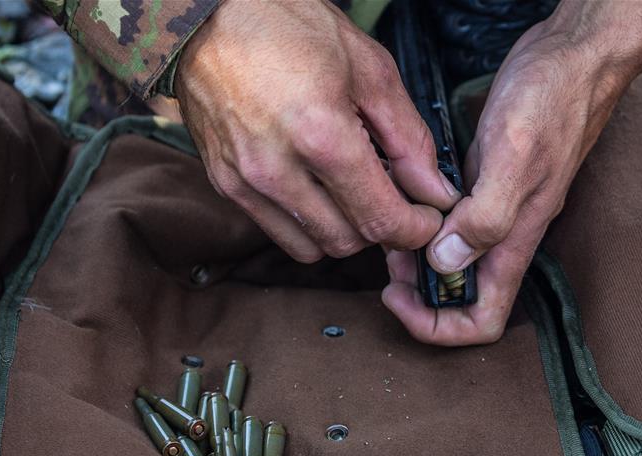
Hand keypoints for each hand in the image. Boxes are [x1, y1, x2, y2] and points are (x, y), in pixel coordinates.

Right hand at [175, 0, 460, 262]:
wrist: (206, 13)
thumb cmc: (289, 26)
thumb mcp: (369, 69)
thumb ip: (408, 139)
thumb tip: (434, 192)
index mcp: (320, 135)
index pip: (380, 219)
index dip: (414, 229)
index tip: (426, 218)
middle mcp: (277, 169)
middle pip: (348, 241)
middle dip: (380, 228)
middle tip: (393, 196)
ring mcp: (245, 182)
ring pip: (313, 247)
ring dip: (343, 230)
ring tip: (352, 191)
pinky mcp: (225, 185)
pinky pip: (279, 232)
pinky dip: (308, 224)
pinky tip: (317, 188)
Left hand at [383, 0, 641, 344]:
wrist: (573, 58)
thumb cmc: (552, 101)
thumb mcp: (515, 158)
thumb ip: (484, 217)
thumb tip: (444, 262)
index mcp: (514, 242)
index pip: (483, 320)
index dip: (437, 325)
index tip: (400, 297)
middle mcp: (504, 236)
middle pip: (460, 296)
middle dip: (418, 291)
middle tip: (385, 262)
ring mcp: (494, 211)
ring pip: (450, 260)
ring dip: (416, 258)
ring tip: (388, 231)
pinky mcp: (482, 185)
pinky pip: (449, 223)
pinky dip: (423, 223)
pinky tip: (403, 200)